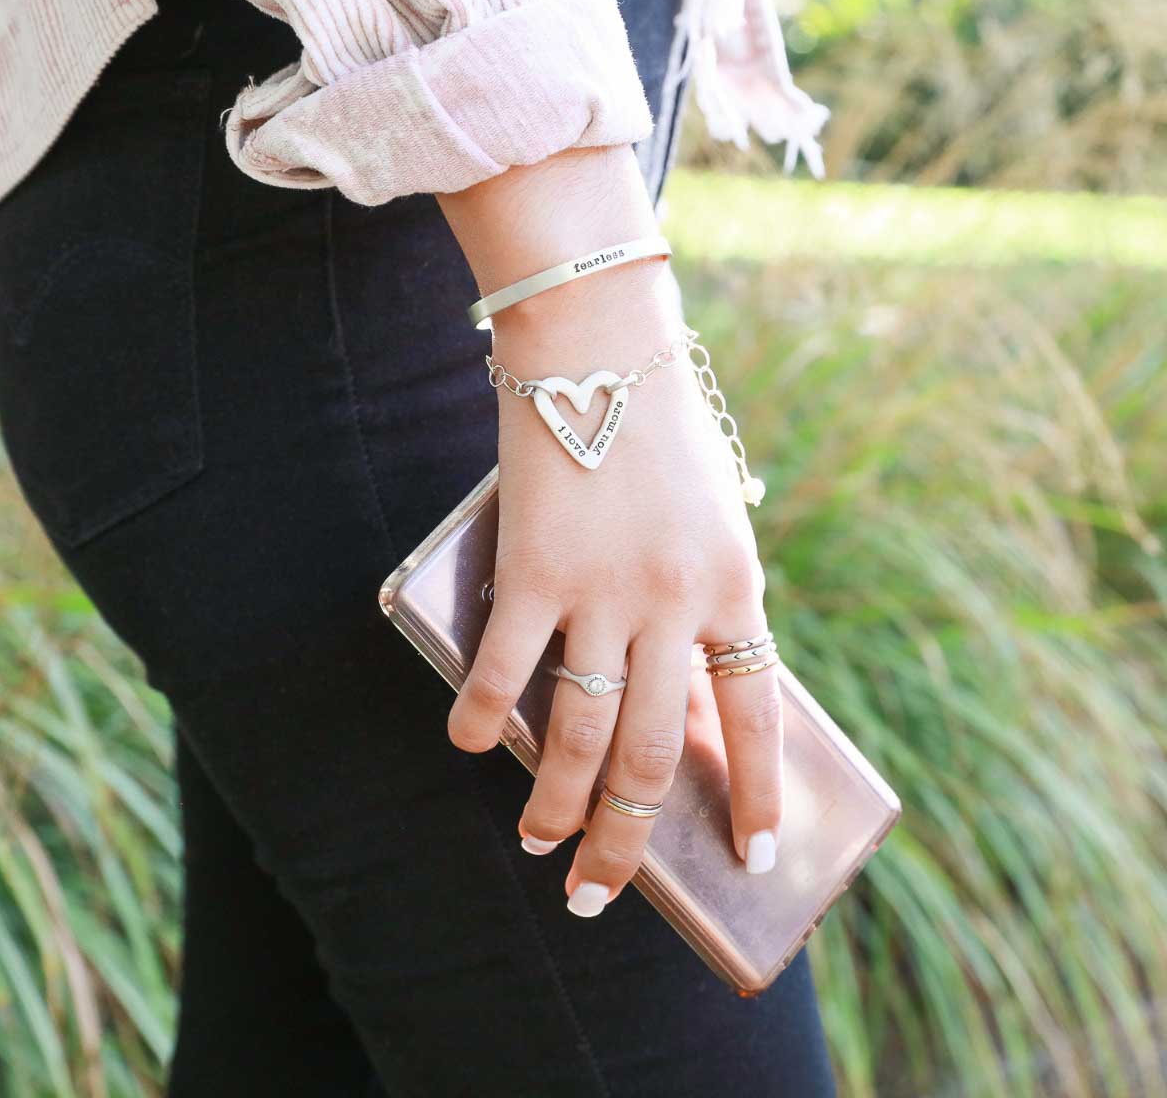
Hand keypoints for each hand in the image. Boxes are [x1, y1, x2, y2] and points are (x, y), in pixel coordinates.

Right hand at [436, 145, 782, 915]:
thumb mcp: (713, 513)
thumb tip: (680, 679)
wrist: (599, 341)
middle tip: (602, 887)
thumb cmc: (660, 427)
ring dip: (559, 804)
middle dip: (630, 837)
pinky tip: (472, 747)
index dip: (755, 794)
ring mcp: (602, 592)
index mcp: (735, 586)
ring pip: (583, 735)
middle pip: (656, 752)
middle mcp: (675, 602)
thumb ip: (705, 593)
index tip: (752, 857)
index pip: (756, 714)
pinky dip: (483, 718)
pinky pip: (503, 671)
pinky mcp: (531, 571)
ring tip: (541, 846)